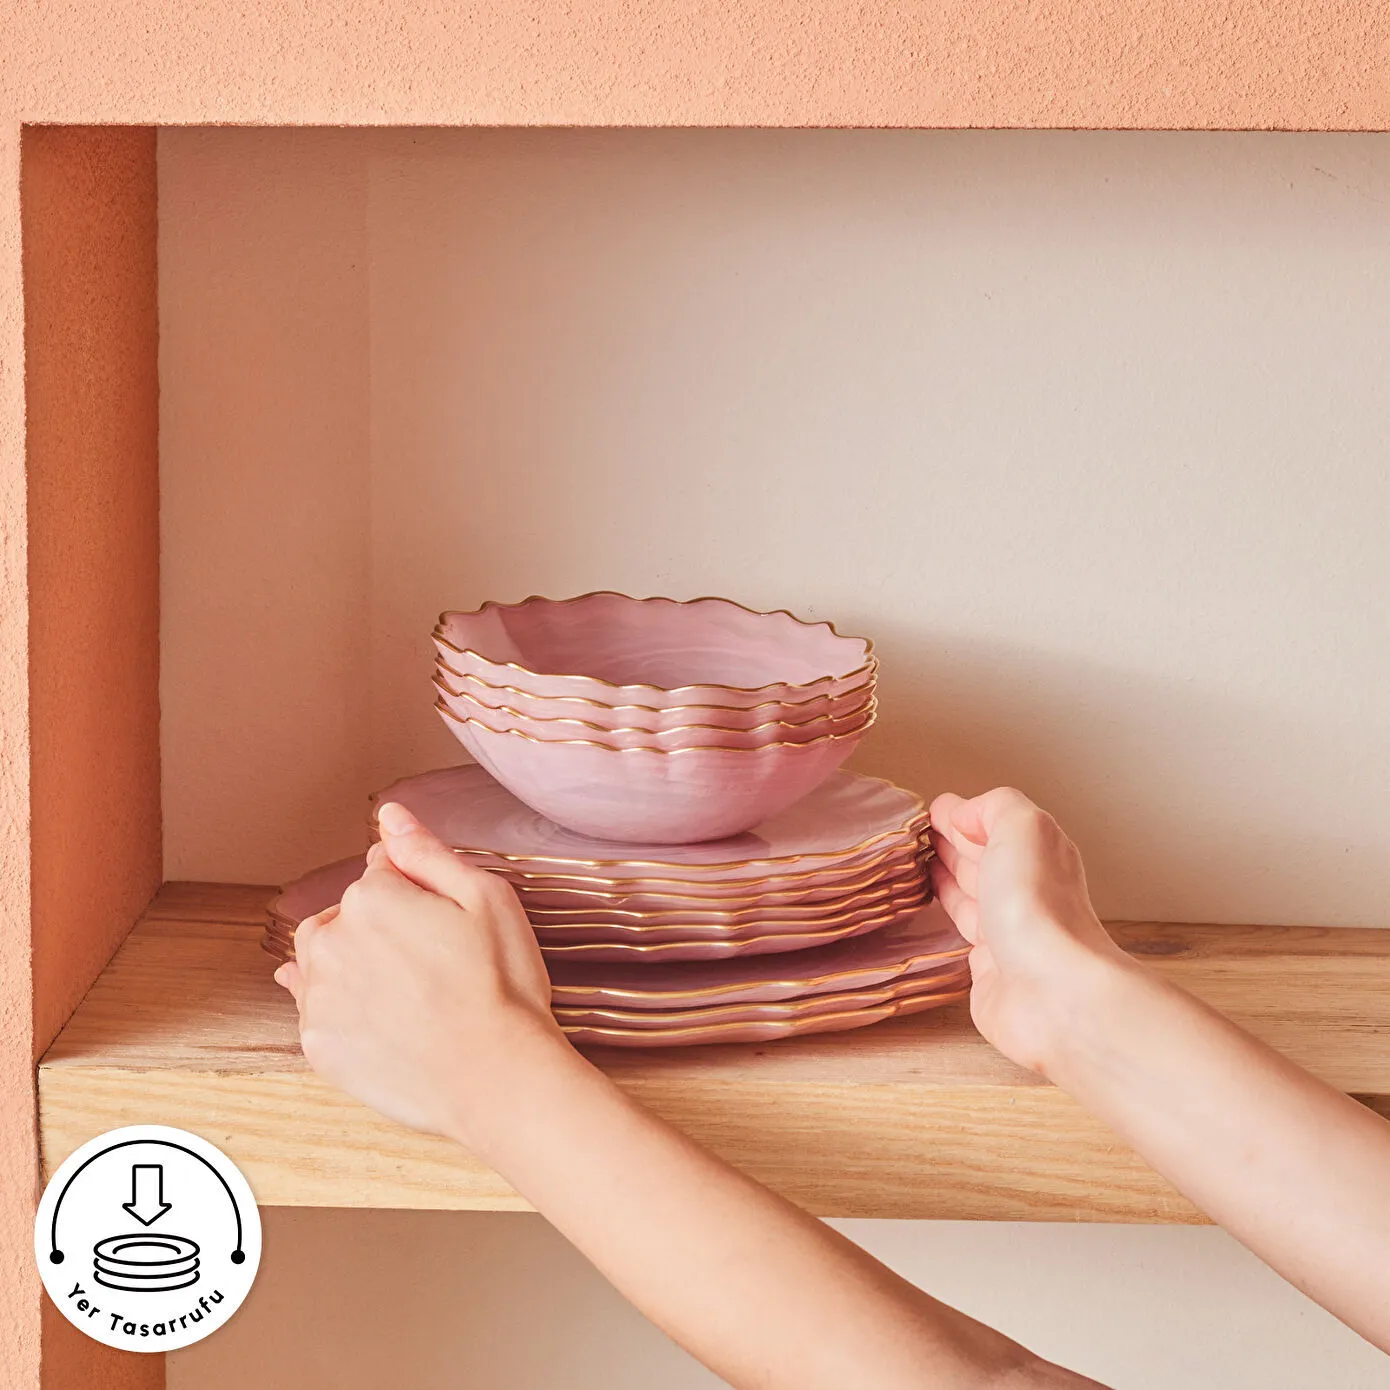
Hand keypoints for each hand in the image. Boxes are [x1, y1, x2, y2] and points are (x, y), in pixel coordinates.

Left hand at [274, 802, 569, 1146]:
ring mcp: (319, 997)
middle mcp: (332, 941)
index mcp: (373, 897)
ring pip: (321, 960)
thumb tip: (389, 815)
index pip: (380, 870)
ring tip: (404, 990)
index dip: (416, 891)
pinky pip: (315, 1011)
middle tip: (428, 960)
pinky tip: (381, 1018)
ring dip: (351, 963)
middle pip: (341, 913)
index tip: (442, 921)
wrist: (497, 1077)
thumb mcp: (487, 898)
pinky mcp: (318, 1045)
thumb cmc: (503, 986)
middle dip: (374, 925)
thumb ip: (428, 852)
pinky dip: (342, 1009)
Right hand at [928, 788, 1132, 1076]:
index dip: (963, 814)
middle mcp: (1026, 889)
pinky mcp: (989, 966)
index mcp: (1039, 852)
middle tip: (917, 833)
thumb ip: (994, 807)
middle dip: (952, 842)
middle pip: (983, 857)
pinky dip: (946, 913)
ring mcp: (1008, 928)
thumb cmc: (1038, 909)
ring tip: (917, 863)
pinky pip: (962, 929)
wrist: (1052, 993)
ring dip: (945, 874)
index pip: (994, 824)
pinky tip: (930, 908)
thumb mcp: (1021, 828)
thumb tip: (964, 813)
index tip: (932, 810)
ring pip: (971, 891)